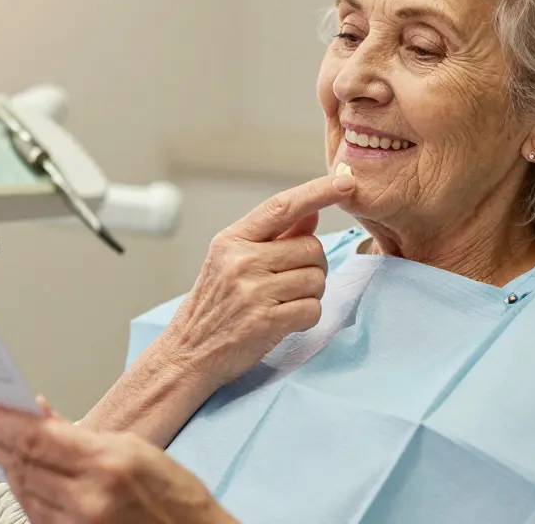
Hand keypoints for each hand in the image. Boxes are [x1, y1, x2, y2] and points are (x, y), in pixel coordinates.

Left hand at [0, 398, 236, 523]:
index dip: (0, 424)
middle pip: (24, 466)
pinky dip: (24, 493)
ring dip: (7, 467)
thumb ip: (82, 435)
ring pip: (24, 493)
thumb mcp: (133, 447)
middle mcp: (87, 499)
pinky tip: (18, 476)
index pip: (36, 439)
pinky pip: (36, 517)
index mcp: (105, 465)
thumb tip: (42, 417)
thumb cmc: (174, 494)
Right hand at [164, 173, 355, 387]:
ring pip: (316, 279)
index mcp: (232, 240)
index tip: (345, 183)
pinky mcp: (265, 322)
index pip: (282, 206)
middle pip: (311, 247)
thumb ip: (274, 236)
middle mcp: (241, 261)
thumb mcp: (233, 261)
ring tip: (283, 302)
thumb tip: (312, 211)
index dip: (318, 192)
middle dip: (312, 264)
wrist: (188, 352)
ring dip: (310, 293)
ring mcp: (253, 291)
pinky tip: (285, 321)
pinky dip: (307, 316)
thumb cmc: (215, 305)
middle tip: (291, 282)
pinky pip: (313, 309)